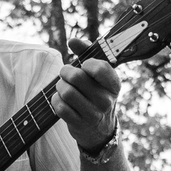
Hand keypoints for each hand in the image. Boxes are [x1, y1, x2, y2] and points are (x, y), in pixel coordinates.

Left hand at [51, 36, 120, 151]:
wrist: (99, 129)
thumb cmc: (96, 92)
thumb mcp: (98, 74)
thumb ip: (86, 52)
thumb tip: (73, 40)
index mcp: (114, 85)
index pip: (99, 68)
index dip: (86, 63)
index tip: (84, 65)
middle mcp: (106, 100)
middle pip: (77, 77)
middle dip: (66, 72)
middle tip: (65, 73)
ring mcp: (93, 114)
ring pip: (66, 92)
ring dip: (60, 86)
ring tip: (63, 86)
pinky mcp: (79, 124)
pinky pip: (60, 107)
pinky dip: (56, 100)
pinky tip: (61, 99)